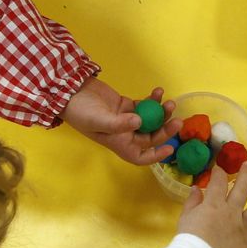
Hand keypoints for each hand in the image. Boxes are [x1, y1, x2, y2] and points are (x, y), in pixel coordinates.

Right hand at [60, 79, 180, 164]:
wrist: (70, 91)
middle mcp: (124, 133)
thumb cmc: (80, 111)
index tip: (170, 148)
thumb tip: (140, 122)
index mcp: (118, 143)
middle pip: (150, 136)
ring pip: (150, 119)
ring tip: (169, 102)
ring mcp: (126, 118)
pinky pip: (144, 105)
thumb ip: (119, 124)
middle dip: (164, 128)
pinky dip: (152, 99)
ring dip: (161, 112)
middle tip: (176, 118)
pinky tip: (158, 91)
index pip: (140, 156)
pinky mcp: (126, 105)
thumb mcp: (98, 121)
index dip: (156, 156)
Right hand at [176, 162, 246, 247]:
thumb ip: (192, 202)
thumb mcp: (185, 217)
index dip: (219, 174)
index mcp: (214, 204)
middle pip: (242, 188)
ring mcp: (242, 226)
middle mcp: (232, 211)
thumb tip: (197, 189)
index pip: (218, 183)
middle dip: (246, 174)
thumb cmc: (189, 239)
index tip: (219, 169)